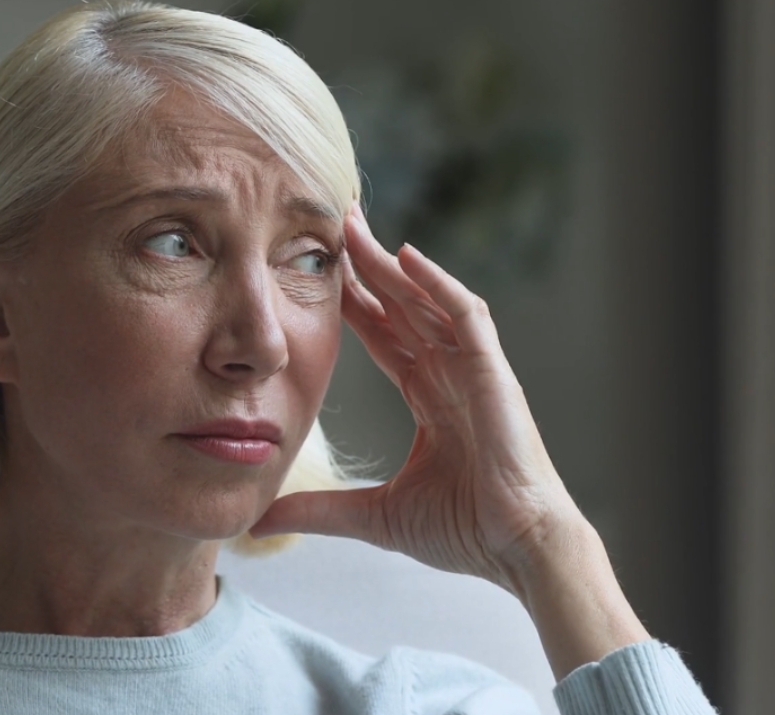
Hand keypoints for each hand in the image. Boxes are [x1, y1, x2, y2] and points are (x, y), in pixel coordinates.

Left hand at [251, 203, 584, 593]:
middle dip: (367, 265)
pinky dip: (439, 284)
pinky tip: (407, 257)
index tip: (316, 270)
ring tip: (353, 226)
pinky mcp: (493, 374)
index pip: (382, 334)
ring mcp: (474, 370)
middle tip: (332, 223)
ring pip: (427, 300)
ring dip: (391, 264)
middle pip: (401, 305)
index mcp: (429, 396)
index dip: (352, 301)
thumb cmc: (462, 530)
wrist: (516, 550)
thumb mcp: (373, 514)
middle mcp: (450, 374)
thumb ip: (318, 509)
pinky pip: (466, 315)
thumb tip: (258, 520)